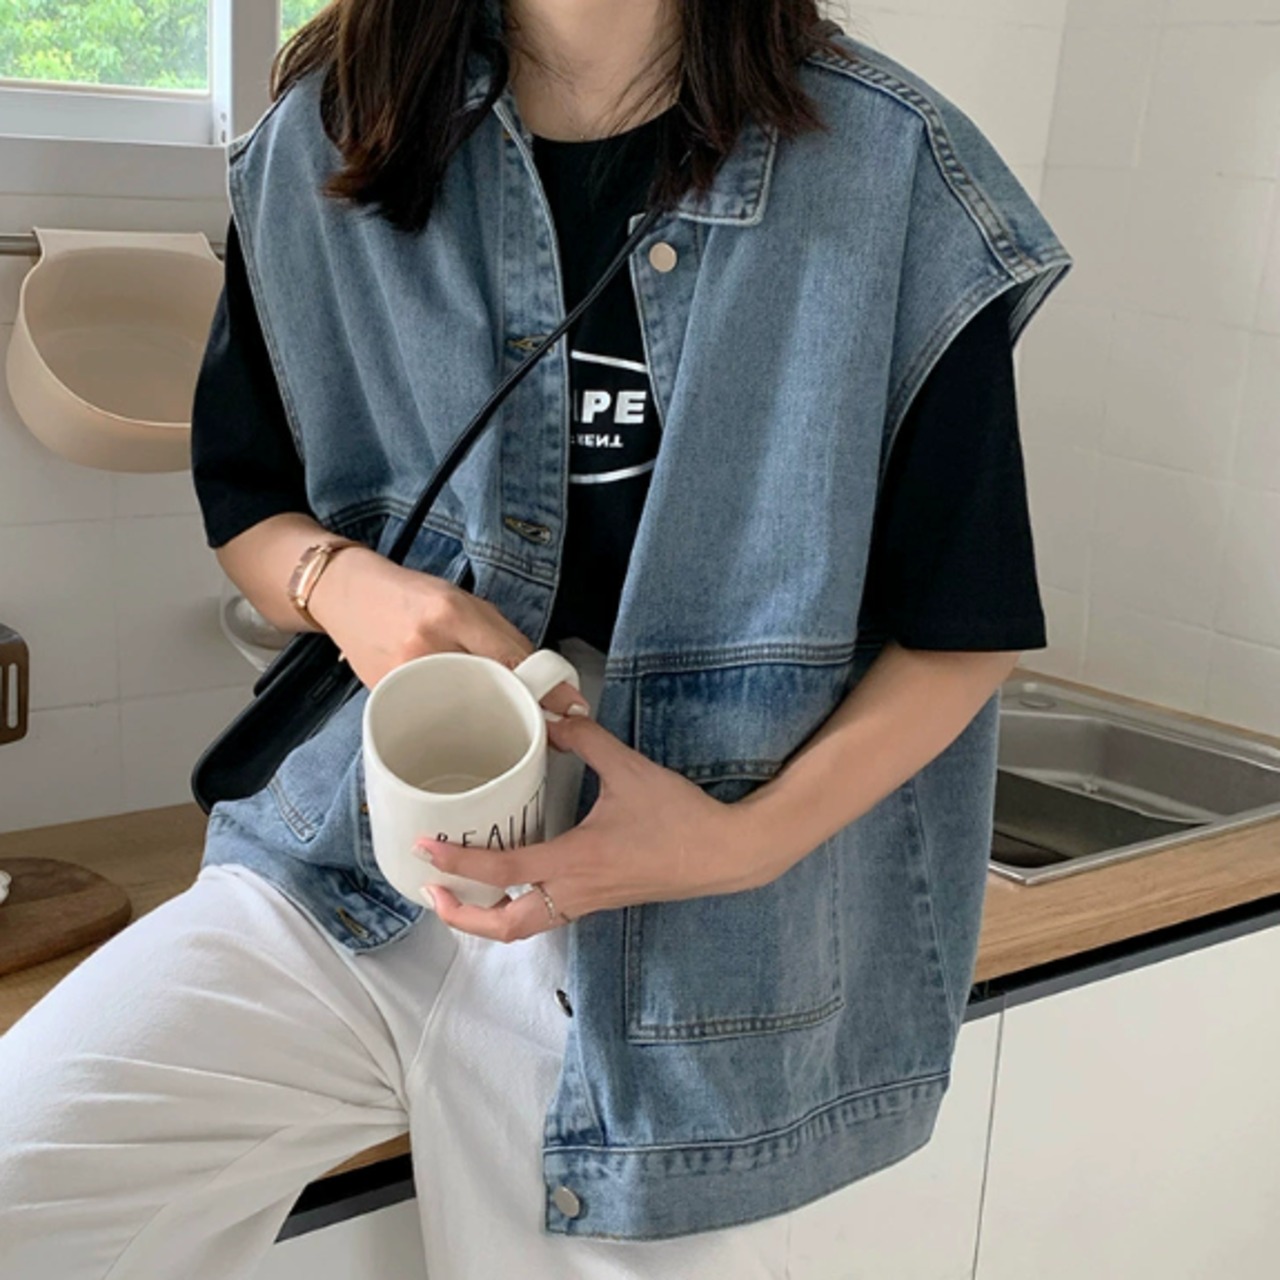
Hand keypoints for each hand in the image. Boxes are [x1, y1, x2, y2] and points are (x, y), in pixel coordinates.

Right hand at [306, 545, 585, 714]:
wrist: (345, 596)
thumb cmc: (409, 596)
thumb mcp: (461, 603)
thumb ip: (502, 638)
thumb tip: (547, 681)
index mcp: (450, 612)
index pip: (508, 657)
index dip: (545, 688)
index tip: (572, 710)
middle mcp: (426, 645)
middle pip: (488, 690)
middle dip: (517, 709)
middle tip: (540, 724)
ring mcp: (402, 677)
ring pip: (461, 711)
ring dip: (487, 720)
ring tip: (497, 720)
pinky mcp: (385, 700)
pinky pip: (432, 717)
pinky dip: (451, 721)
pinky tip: (455, 718)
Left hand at [413, 713, 776, 941]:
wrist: (723, 854)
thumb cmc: (677, 816)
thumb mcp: (629, 769)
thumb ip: (587, 740)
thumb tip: (555, 720)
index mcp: (574, 861)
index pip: (502, 871)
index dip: (458, 863)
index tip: (425, 849)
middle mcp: (573, 891)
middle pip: (504, 926)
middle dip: (460, 916)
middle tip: (430, 888)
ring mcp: (586, 902)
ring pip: (523, 928)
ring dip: (485, 918)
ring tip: (458, 892)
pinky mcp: (598, 901)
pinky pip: (545, 916)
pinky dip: (514, 909)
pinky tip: (508, 881)